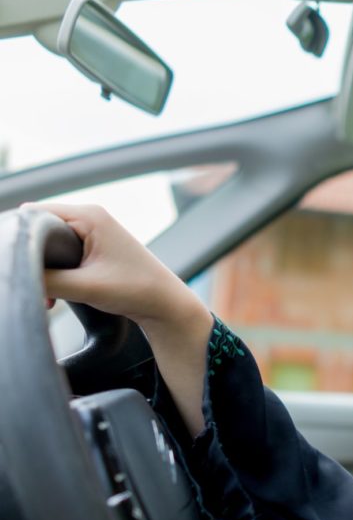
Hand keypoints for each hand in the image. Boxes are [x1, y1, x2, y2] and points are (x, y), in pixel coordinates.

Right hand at [24, 202, 203, 327]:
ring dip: (44, 269)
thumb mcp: (84, 287)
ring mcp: (94, 232)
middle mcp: (91, 218)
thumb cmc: (136, 290)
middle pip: (40, 229)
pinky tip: (56, 296)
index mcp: (90, 216)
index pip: (34, 214)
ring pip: (49, 245)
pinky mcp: (95, 248)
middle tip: (39, 285)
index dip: (22, 238)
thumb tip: (19, 274)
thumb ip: (46, 279)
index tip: (20, 264)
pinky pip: (61, 255)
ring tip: (50, 296)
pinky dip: (55, 274)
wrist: (166, 305)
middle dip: (33, 257)